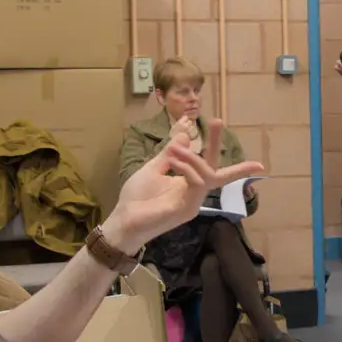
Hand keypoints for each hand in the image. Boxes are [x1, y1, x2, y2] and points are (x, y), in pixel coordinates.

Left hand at [109, 120, 264, 250]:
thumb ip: (170, 154)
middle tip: (217, 121)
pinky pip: (197, 183)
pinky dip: (187, 168)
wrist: (124, 220)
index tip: (216, 122)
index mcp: (188, 184)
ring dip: (191, 158)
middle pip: (216, 169)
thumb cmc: (137, 198)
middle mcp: (195, 194)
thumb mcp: (153, 169)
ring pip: (207, 174)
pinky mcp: (187, 208)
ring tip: (173, 150)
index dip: (213, 145)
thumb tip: (185, 135)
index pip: (207, 164)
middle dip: (216, 144)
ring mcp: (193, 202)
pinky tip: (172, 161)